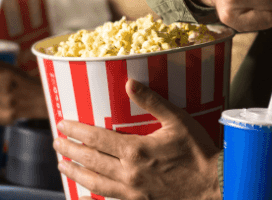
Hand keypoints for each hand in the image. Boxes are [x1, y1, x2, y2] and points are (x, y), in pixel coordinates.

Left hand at [55, 79, 220, 199]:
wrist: (215, 187)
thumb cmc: (198, 152)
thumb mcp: (178, 121)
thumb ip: (152, 102)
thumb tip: (129, 83)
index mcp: (135, 150)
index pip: (95, 138)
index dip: (75, 131)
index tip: (61, 124)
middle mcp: (128, 173)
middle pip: (89, 160)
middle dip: (69, 150)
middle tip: (56, 142)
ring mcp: (132, 192)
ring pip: (94, 182)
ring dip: (75, 172)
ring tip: (62, 164)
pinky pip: (109, 199)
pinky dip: (92, 194)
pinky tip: (83, 192)